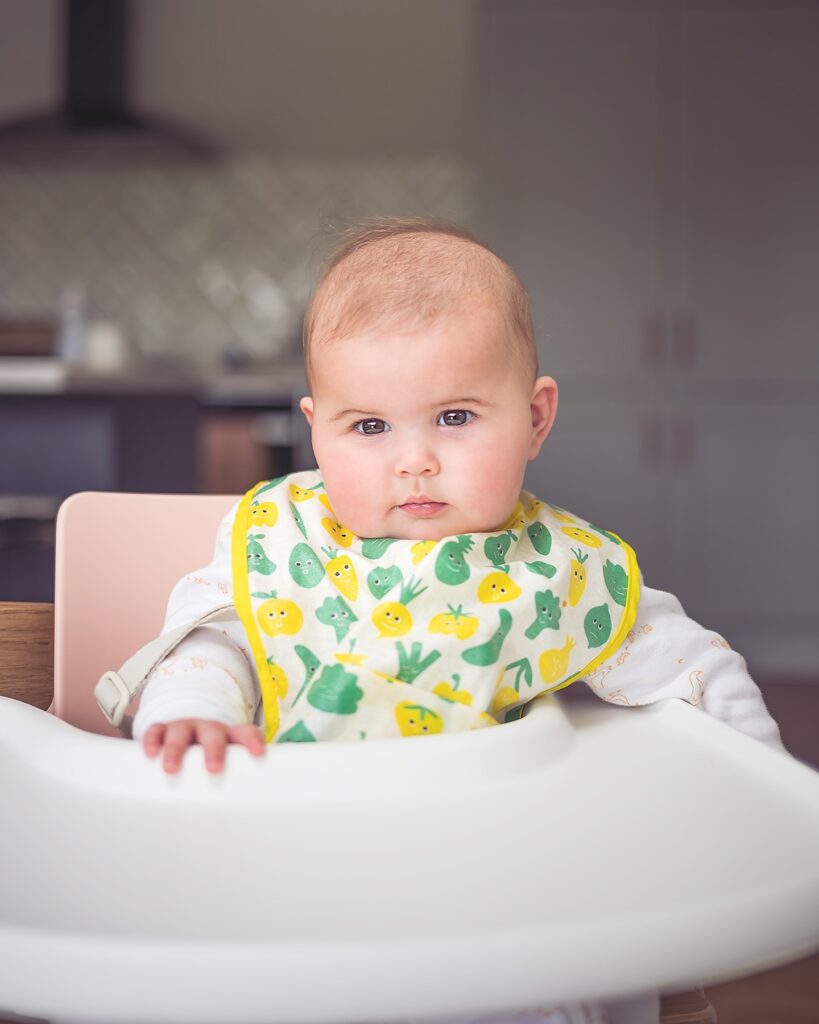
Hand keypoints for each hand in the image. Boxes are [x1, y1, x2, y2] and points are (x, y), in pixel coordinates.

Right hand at [142, 719, 265, 773]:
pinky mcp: (163, 730)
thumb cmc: (211, 759)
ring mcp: (184, 727)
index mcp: (228, 735)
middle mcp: (207, 729)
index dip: (251, 741)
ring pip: (181, 732)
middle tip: (214, 769)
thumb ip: (236, 783)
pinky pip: (156, 730)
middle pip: (213, 733)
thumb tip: (248, 817)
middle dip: (214, 749)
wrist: (188, 735)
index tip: (258, 754)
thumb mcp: (227, 765)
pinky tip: (151, 754)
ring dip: (176, 749)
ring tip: (171, 769)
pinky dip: (153, 740)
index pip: (244, 732)